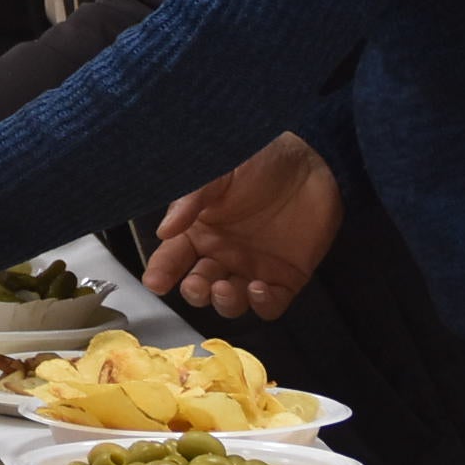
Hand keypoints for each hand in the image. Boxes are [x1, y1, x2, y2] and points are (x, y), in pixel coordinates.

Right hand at [143, 132, 342, 318]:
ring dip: (224, 302)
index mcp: (200, 231)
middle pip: (200, 286)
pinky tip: (257, 289)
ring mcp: (253, 269)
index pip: (173, 258)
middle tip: (197, 285)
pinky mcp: (285, 278)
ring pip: (231, 301)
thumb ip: (192, 201)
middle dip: (194, 291)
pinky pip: (270, 304)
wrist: (308, 161)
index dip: (162, 272)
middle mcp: (223, 254)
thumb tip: (164, 230)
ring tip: (224, 289)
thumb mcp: (219, 174)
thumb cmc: (260, 160)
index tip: (156, 282)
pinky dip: (261, 304)